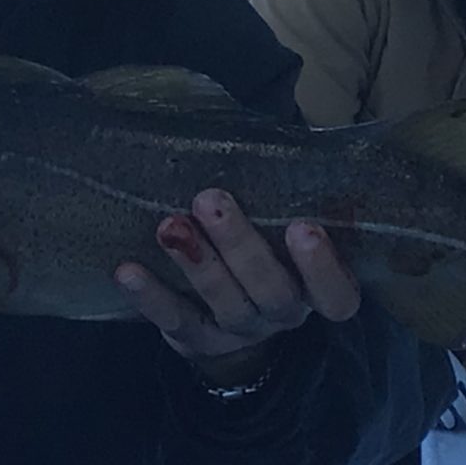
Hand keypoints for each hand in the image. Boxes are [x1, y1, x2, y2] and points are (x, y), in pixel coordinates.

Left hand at [114, 193, 360, 376]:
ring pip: (226, 304)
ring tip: (169, 225)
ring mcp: (240, 331)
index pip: (337, 294)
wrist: (227, 312)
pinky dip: (150, 297)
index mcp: (317, 288)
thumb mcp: (283, 223)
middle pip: (273, 292)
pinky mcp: (196, 340)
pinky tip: (128, 271)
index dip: (324, 267)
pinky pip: (174, 321)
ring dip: (197, 263)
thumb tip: (265, 123)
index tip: (304, 227)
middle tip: (211, 200)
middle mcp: (283, 313)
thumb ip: (282, 190)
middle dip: (242, 246)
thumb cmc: (265, 245)